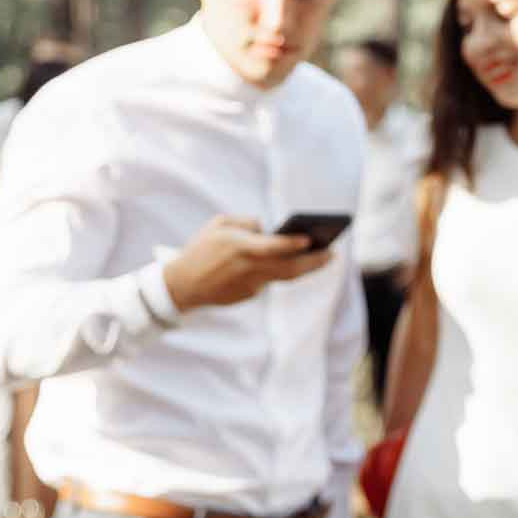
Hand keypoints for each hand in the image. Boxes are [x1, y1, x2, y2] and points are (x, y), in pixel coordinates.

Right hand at [162, 215, 329, 311]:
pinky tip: (295, 262)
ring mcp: (252, 284)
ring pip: (285, 276)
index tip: (310, 238)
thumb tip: (268, 229)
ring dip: (306, 267)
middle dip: (314, 261)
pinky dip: (280, 271)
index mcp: (240, 247)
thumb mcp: (218, 224)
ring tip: (322, 257)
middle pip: (290, 268)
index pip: (274, 247)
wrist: (184, 285)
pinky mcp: (251, 294)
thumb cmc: (201, 248)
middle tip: (332, 253)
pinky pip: (270, 280)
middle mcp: (250, 268)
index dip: (294, 244)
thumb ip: (246, 223)